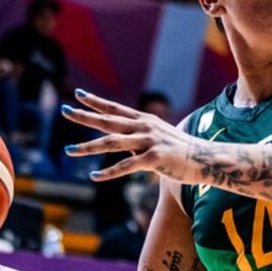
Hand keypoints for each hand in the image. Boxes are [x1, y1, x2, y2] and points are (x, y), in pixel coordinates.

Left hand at [60, 89, 196, 181]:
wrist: (206, 159)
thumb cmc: (180, 150)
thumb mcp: (159, 136)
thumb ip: (139, 135)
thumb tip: (121, 140)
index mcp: (144, 120)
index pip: (115, 108)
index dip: (96, 101)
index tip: (77, 94)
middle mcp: (145, 127)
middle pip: (109, 121)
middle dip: (85, 116)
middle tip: (65, 111)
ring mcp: (150, 142)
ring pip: (112, 143)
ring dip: (88, 146)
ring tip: (69, 150)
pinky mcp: (154, 159)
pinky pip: (126, 166)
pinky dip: (109, 172)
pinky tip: (94, 175)